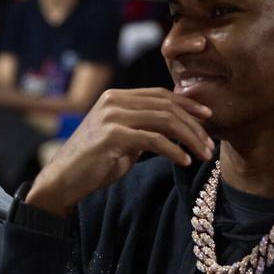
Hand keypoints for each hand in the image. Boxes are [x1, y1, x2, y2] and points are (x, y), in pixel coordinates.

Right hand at [25, 88, 213, 215]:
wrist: (63, 179)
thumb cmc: (94, 163)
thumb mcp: (122, 139)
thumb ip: (143, 127)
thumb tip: (174, 125)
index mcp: (116, 97)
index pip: (160, 94)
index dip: (187, 104)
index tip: (208, 117)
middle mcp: (114, 101)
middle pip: (166, 106)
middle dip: (194, 125)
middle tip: (209, 145)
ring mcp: (112, 116)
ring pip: (164, 121)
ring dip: (189, 138)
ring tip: (203, 155)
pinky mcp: (112, 136)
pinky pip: (153, 140)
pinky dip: (173, 151)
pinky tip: (184, 161)